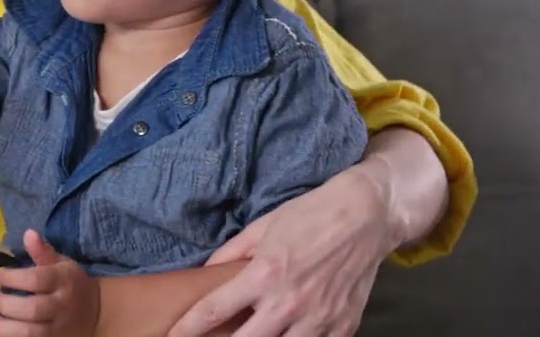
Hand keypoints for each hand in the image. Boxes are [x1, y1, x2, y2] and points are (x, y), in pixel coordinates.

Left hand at [0, 229, 98, 336]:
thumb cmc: (71, 283)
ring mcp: (59, 328)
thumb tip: (28, 233)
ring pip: (31, 333)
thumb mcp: (61, 263)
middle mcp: (62, 305)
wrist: (96, 312)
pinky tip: (3, 331)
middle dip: (6, 304)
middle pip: (33, 309)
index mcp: (63, 281)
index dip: (13, 278)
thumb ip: (42, 251)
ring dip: (6, 327)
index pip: (36, 280)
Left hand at [171, 170, 392, 336]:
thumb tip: (205, 271)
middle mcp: (289, 303)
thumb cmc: (310, 215)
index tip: (173, 336)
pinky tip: (291, 334)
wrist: (366, 215)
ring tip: (254, 334)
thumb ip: (231, 253)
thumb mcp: (263, 226)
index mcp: (264, 275)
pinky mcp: (344, 326)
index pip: (213, 310)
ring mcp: (318, 319)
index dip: (188, 328)